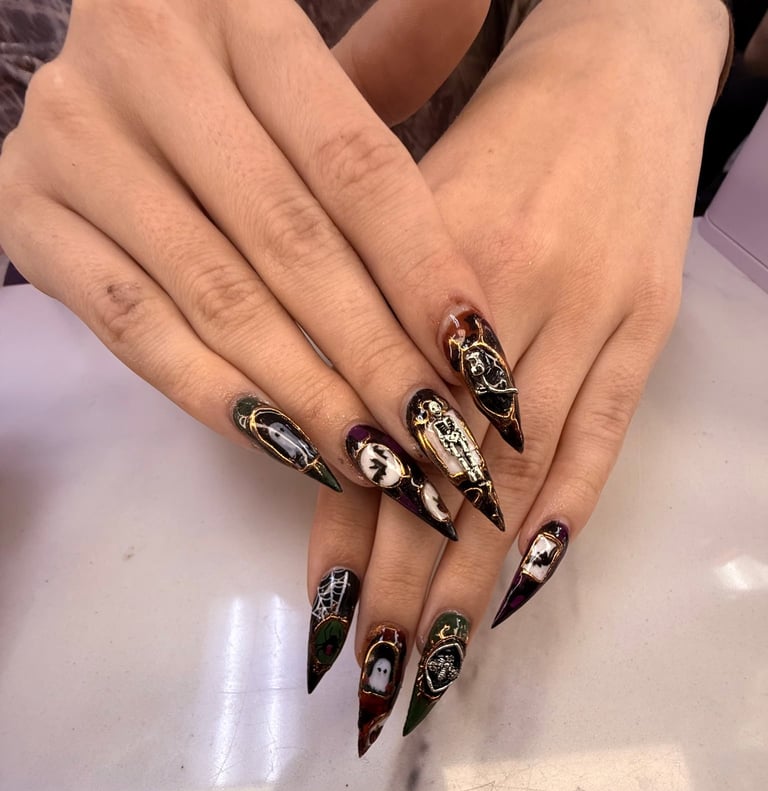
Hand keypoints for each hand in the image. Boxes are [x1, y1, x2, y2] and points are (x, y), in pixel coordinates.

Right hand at [0, 0, 513, 539]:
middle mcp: (143, 61)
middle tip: (435, 438)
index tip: (477, 356)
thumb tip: (478, 18)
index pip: (352, 163)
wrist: (101, 67)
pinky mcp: (24, 213)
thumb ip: (392, 45)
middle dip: (371, 353)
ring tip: (375, 460)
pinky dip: (210, 393)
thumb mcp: (308, 40)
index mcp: (235, 6)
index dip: (421, 267)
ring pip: (213, 296)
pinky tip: (282, 443)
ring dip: (304, 393)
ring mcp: (71, 141)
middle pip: (288, 240)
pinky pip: (130, 327)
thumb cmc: (232, 71)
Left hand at [306, 0, 730, 751]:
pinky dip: (566, 517)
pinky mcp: (647, 328)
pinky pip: (604, 438)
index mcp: (409, 266)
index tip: (323, 623)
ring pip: (518, 473)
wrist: (609, 69)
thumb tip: (326, 468)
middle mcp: (495, 301)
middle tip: (373, 683)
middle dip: (405, 588)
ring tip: (436, 664)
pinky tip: (525, 589)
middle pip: (444, 473)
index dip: (347, 534)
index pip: (371, 430)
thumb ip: (358, 331)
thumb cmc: (482, 143)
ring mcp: (585, 315)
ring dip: (474, 578)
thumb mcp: (396, 216)